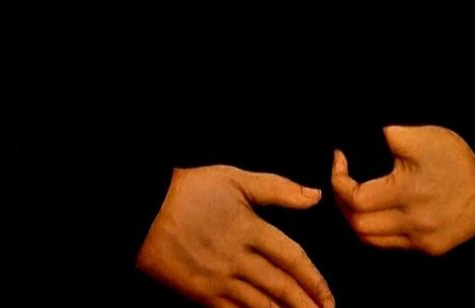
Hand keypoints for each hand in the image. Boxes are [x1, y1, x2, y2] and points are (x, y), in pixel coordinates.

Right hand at [136, 164, 335, 307]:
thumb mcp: (236, 179)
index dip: (314, 279)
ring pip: (260, 306)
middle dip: (306, 305)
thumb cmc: (192, 189)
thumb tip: (314, 196)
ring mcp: (218, 280)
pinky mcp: (200, 294)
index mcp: (250, 229)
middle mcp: (237, 259)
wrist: (145, 210)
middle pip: (280, 288)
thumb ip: (277, 188)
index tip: (329, 295)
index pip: (291, 258)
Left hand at [331, 125, 474, 255]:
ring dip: (356, 219)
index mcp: (408, 193)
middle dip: (342, 201)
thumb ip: (391, 136)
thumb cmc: (457, 159)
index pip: (355, 199)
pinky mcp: (431, 248)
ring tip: (354, 195)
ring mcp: (422, 239)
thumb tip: (365, 135)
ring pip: (371, 240)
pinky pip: (391, 245)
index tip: (339, 159)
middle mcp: (413, 223)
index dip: (339, 180)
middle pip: (358, 225)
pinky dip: (376, 229)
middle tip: (342, 179)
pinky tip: (377, 210)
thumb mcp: (424, 137)